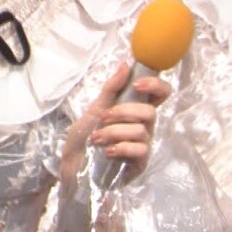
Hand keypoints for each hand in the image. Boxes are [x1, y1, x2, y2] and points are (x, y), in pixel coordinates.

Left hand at [60, 63, 171, 183]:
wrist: (71, 167)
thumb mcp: (93, 110)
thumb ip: (110, 89)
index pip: (160, 94)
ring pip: (141, 131)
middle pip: (151, 111)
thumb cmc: (83, 138)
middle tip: (103, 117)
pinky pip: (140, 150)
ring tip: (96, 139)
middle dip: (124, 112)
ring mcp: (142, 145)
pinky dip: (122, 148)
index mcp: (135, 109)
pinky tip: (107, 152)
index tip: (137, 84)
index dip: (155, 85)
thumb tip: (126, 65)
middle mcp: (143, 126)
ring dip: (114, 132)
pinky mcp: (139, 164)